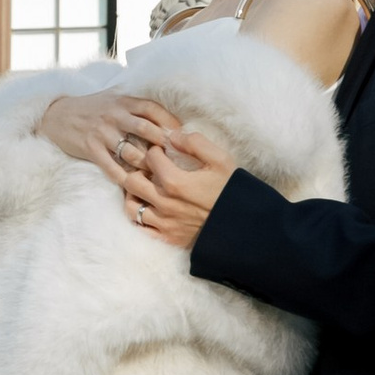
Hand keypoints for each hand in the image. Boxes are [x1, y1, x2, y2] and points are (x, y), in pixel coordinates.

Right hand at [32, 92, 181, 185]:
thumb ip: (136, 106)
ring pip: (131, 152)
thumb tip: (166, 119)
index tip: (182, 137)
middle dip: (163, 145)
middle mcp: (114, 115)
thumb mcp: (113, 99)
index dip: (170, 122)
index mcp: (123, 102)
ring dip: (147, 165)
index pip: (153, 109)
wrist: (57, 116)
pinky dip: (124, 177)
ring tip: (159, 176)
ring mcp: (102, 132)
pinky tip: (134, 184)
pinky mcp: (91, 148)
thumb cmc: (91, 109)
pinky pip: (111, 167)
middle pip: (146, 129)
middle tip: (176, 159)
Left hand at [126, 117, 236, 248]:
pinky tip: (147, 207)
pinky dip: (138, 216)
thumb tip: (172, 136)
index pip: (150, 157)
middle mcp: (164, 203)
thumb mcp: (220, 160)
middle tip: (148, 167)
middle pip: (131, 181)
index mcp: (175, 182)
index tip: (162, 152)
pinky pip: (140, 227)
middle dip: (137, 169)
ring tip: (144, 187)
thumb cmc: (232, 190)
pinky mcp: (167, 237)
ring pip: (131, 206)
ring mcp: (164, 223)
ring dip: (133, 193)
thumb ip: (195, 143)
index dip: (154, 150)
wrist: (244, 226)